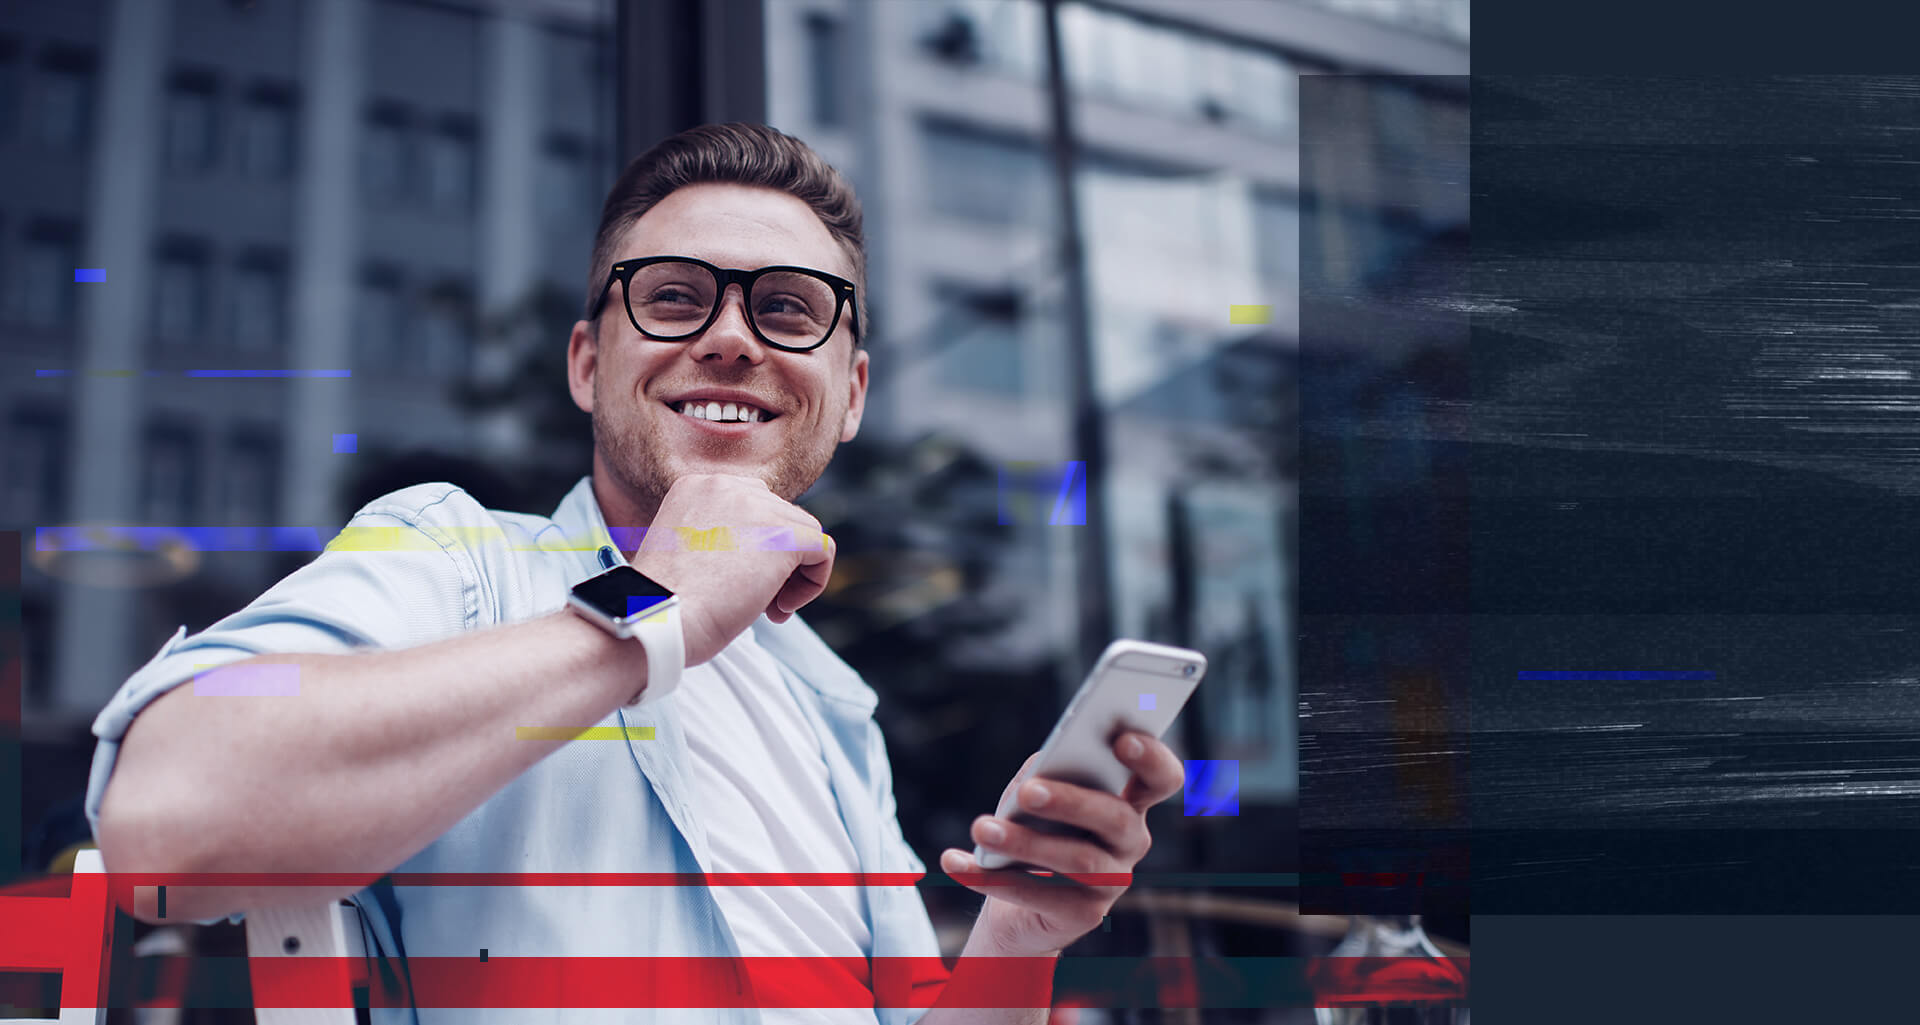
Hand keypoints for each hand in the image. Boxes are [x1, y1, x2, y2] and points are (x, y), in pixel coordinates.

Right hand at [627, 473, 834, 666]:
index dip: (753, 549)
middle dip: (773, 562)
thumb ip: (721, 537)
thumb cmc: (664, 602)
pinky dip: (812, 583)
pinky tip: (781, 608)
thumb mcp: (685, 553)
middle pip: (779, 517)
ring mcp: (757, 505)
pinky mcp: (784, 533)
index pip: (751, 506)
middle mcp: (727, 485)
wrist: (657, 617)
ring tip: (767, 608)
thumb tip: (763, 555)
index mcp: (697, 486)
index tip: (733, 583)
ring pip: (803, 534)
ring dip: (791, 575)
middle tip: (753, 600)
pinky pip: (822, 550)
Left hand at [937, 732, 1185, 956]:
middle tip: (1028, 792)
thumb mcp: (1039, 795)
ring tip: (981, 828)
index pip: (1162, 778)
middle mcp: (1131, 841)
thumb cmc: (1036, 828)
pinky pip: (1036, 894)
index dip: (1151, 758)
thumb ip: (1045, 774)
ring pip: (1078, 859)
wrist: (1022, 904)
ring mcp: (1112, 881)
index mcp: (1130, 801)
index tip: (1121, 740)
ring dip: (1024, 842)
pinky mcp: (1083, 915)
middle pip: (1115, 817)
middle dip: (1072, 801)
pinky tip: (954, 860)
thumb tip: (1037, 773)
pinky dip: (989, 877)